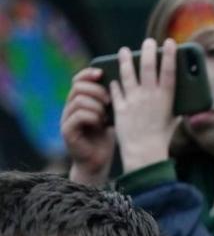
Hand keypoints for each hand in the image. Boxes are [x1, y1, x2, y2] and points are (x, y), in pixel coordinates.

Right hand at [61, 67, 114, 185]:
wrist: (98, 162)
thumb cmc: (107, 138)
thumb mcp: (111, 115)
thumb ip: (111, 101)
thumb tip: (125, 83)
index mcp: (80, 101)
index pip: (78, 80)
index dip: (88, 74)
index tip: (102, 73)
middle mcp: (70, 108)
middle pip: (77, 87)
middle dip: (95, 90)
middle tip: (109, 100)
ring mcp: (66, 119)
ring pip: (78, 101)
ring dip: (95, 105)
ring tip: (106, 115)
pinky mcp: (67, 131)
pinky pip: (77, 116)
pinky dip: (92, 116)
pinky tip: (101, 123)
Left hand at [111, 38, 178, 171]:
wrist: (144, 152)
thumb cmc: (162, 138)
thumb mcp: (173, 120)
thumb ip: (175, 107)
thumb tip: (181, 100)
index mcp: (165, 98)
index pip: (168, 70)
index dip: (169, 55)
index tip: (169, 43)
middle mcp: (148, 96)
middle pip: (147, 67)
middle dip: (148, 51)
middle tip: (148, 42)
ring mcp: (132, 100)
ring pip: (127, 74)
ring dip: (125, 60)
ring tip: (123, 51)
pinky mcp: (119, 107)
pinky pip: (115, 90)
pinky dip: (114, 83)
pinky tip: (113, 77)